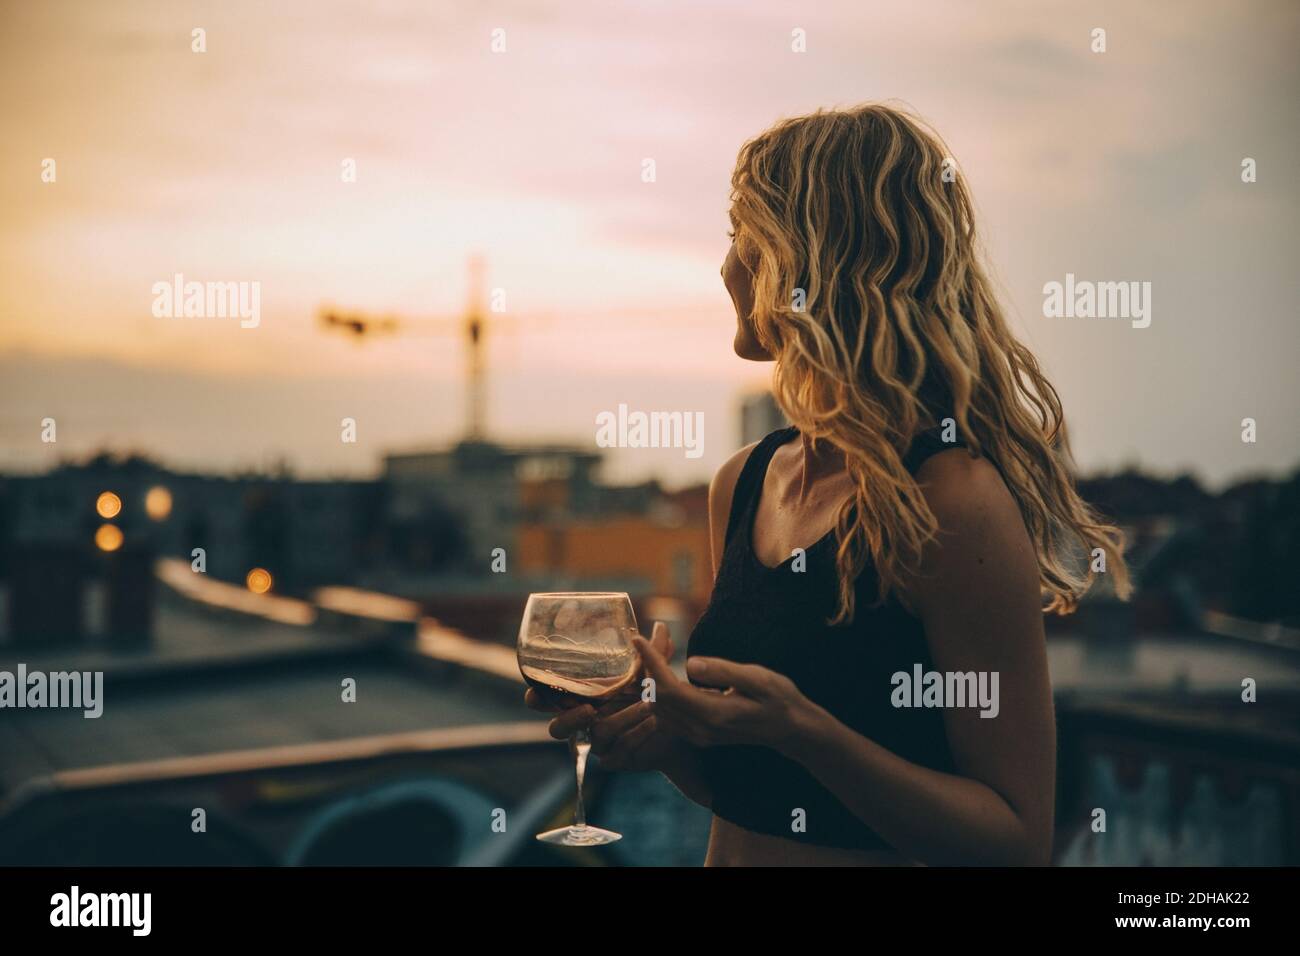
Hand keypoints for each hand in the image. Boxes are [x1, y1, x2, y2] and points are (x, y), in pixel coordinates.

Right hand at [523, 621, 682, 771]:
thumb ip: (653, 652)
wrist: (677, 726)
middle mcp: (584, 722)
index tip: (535, 693)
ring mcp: (597, 743)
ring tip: (646, 706)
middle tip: (588, 709)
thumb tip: (660, 626)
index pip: (546, 699)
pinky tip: (653, 723)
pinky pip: (618, 752)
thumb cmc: (652, 694)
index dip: (536, 697)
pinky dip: (636, 735)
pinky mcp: (614, 759)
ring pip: (596, 737)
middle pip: (557, 729)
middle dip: (567, 720)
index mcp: (580, 697)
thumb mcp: (651, 671)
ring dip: (621, 719)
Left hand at [632, 634, 817, 756]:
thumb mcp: (758, 678)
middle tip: (649, 637)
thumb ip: (724, 671)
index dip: (650, 662)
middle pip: (657, 697)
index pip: (668, 688)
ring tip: (656, 649)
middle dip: (647, 666)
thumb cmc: (779, 698)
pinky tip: (667, 670)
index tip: (638, 638)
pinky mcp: (699, 735)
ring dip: (651, 679)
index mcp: (713, 714)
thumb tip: (690, 662)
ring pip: (658, 707)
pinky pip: (668, 714)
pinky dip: (660, 691)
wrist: (792, 730)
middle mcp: (701, 729)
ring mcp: (699, 735)